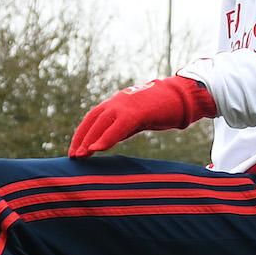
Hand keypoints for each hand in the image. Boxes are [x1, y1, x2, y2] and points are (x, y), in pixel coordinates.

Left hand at [67, 76, 215, 157]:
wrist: (181, 98)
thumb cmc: (160, 110)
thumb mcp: (136, 122)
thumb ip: (120, 129)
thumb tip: (104, 143)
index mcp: (116, 104)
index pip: (92, 119)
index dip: (81, 134)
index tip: (75, 150)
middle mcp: (117, 102)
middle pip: (92, 120)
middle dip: (81, 138)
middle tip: (74, 157)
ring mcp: (126, 104)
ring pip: (101, 122)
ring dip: (89, 139)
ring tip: (82, 155)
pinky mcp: (138, 110)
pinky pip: (118, 126)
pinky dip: (106, 137)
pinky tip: (97, 148)